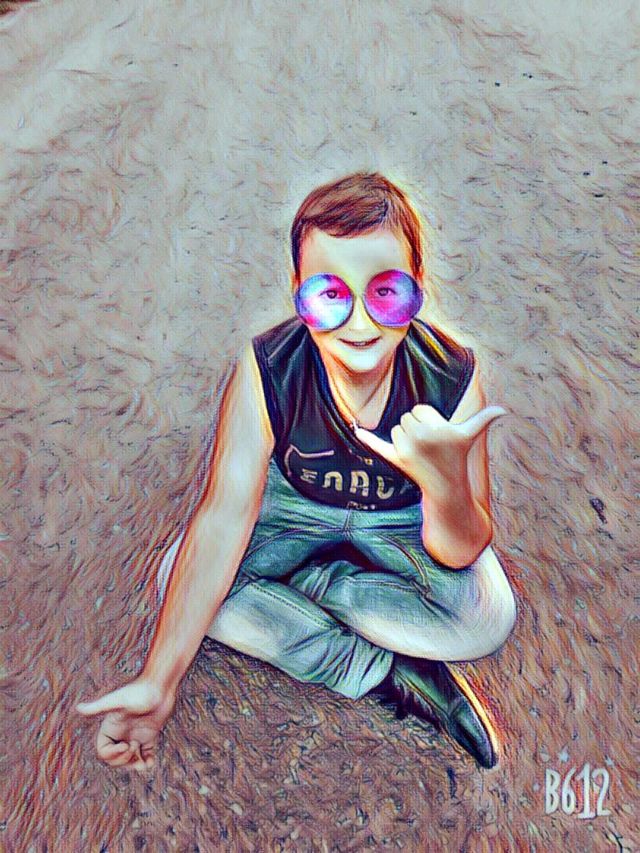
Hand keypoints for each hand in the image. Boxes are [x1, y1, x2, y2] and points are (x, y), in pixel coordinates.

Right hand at [75, 678, 175, 770]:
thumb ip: (98, 707)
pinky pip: (146, 754)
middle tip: (134, 746)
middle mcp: (122, 733)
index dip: (112, 754)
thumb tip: (78, 708)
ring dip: (134, 765)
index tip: (126, 744)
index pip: (103, 750)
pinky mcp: (150, 735)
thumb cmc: (139, 691)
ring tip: (143, 765)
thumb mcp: (118, 701)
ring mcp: (136, 734)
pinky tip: (150, 762)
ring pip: (130, 759)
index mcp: (111, 727)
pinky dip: (147, 761)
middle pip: (115, 758)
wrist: (160, 686)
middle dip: (123, 760)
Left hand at [354, 403, 506, 489]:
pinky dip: (367, 437)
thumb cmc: (457, 456)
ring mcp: (407, 449)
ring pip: (396, 429)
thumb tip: (504, 411)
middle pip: (406, 417)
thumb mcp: (470, 436)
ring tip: (419, 451)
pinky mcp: (396, 459)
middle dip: (415, 427)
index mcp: (438, 427)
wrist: (445, 486)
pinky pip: (378, 444)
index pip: (420, 409)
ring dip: (404, 437)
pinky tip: (357, 429)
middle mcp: (422, 437)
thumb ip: (484, 419)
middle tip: (428, 445)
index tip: (437, 435)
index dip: (428, 420)